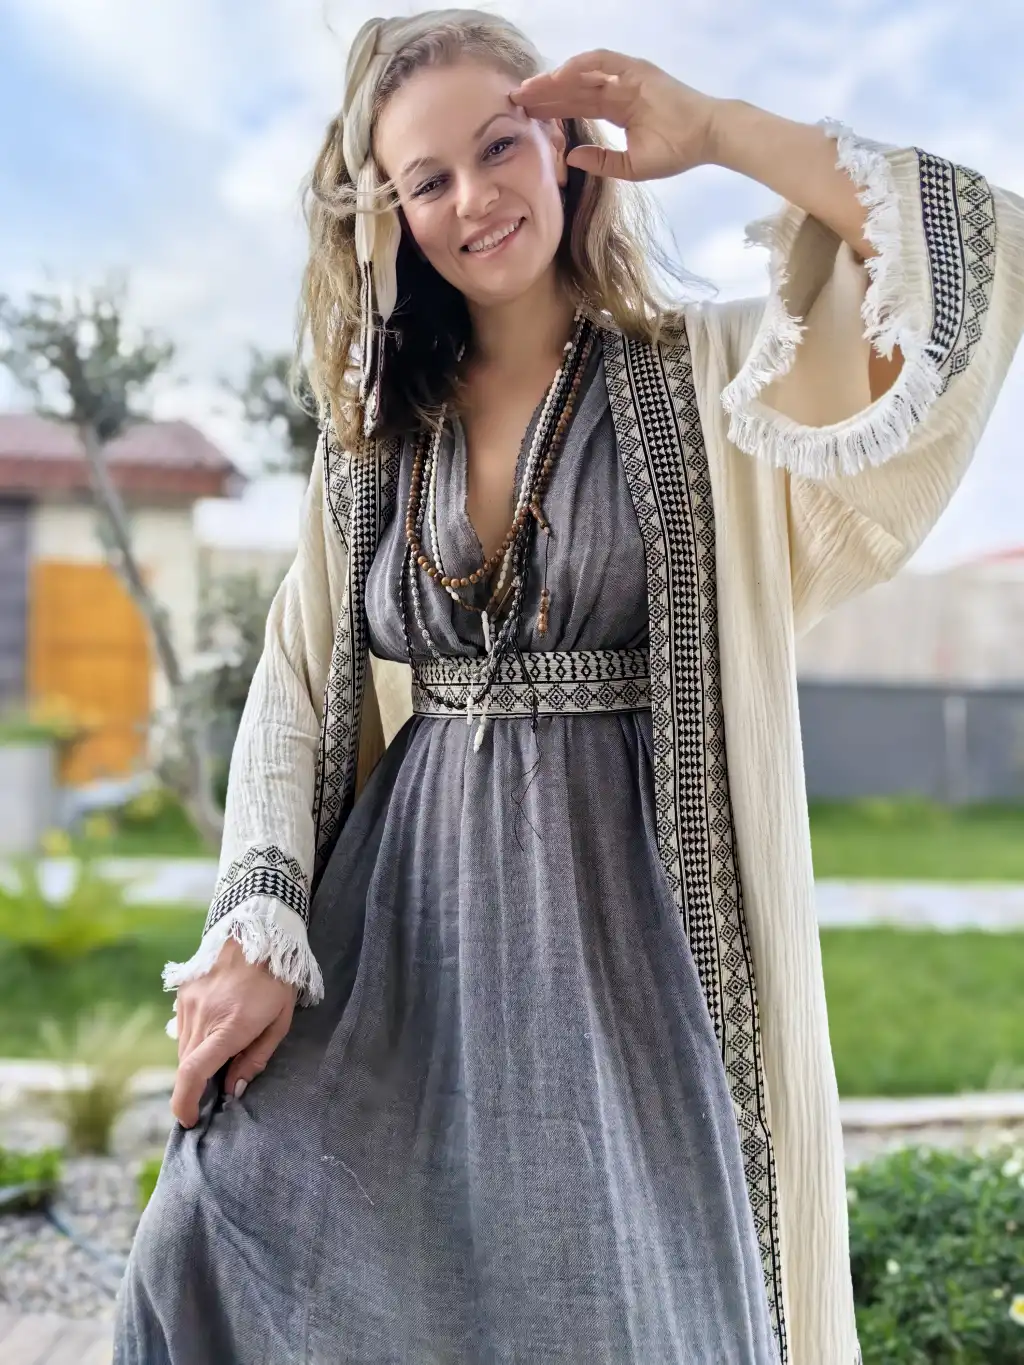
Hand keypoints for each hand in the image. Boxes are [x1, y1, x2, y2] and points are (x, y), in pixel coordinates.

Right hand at [171, 937, 296, 1127]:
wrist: (258, 932)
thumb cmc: (276, 981)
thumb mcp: (279, 1023)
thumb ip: (255, 1059)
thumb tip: (231, 1090)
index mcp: (230, 1026)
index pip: (193, 1073)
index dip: (185, 1103)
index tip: (189, 1119)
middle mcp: (203, 1015)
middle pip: (186, 1066)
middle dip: (197, 1085)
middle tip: (218, 1084)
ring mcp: (188, 1002)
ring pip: (183, 1049)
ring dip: (196, 1061)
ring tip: (223, 1049)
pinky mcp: (182, 992)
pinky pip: (182, 1028)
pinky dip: (194, 1040)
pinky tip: (214, 1029)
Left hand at [510, 50, 717, 181]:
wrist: (704, 138)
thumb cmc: (675, 152)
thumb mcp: (629, 166)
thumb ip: (600, 161)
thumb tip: (569, 158)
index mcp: (618, 110)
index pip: (577, 107)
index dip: (551, 111)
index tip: (526, 118)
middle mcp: (618, 89)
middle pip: (572, 89)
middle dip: (544, 95)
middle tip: (515, 101)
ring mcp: (626, 77)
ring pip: (580, 75)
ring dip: (553, 81)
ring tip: (527, 91)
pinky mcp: (634, 68)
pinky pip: (600, 62)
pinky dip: (577, 68)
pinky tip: (556, 78)